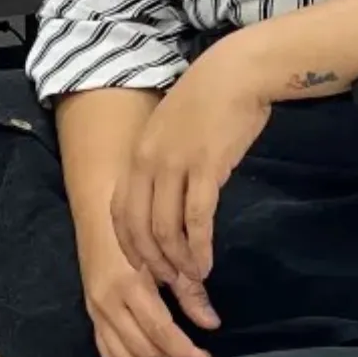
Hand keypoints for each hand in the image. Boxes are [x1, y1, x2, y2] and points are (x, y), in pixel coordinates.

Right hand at [79, 226, 216, 356]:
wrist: (98, 211)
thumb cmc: (139, 226)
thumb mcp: (167, 254)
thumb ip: (189, 290)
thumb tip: (212, 324)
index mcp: (129, 285)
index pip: (161, 333)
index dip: (187, 356)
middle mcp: (108, 304)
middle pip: (143, 351)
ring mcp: (95, 312)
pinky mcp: (91, 315)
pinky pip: (108, 352)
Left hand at [111, 56, 270, 326]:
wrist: (237, 72)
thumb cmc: (209, 101)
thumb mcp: (170, 130)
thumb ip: (161, 162)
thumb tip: (164, 196)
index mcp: (137, 154)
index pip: (120, 212)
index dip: (129, 245)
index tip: (144, 267)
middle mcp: (148, 162)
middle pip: (139, 227)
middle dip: (153, 262)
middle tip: (171, 284)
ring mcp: (175, 165)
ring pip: (166, 229)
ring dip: (178, 261)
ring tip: (194, 280)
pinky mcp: (206, 168)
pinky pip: (197, 219)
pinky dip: (199, 247)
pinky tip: (206, 263)